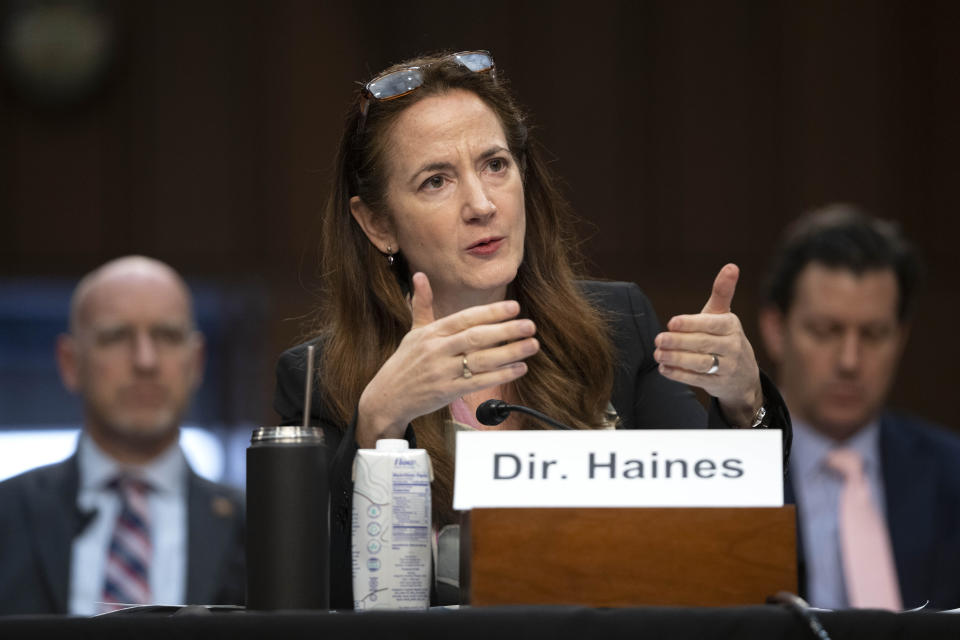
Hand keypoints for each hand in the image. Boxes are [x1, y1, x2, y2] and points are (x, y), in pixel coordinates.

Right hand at [356, 272, 539, 446]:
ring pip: (481, 360)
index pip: (465, 318)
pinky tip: (519, 368)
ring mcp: (443, 372)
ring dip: (509, 353)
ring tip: (531, 345)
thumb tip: (420, 276)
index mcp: (432, 333)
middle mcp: (437, 350)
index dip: (491, 312)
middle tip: (530, 325)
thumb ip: (422, 304)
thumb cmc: (405, 363)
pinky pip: (478, 382)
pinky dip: (501, 375)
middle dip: (506, 330)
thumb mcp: (413, 332)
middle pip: (476, 337)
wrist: (387, 397)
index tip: (514, 307)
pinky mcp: (447, 392)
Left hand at [653, 264, 762, 427]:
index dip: (691, 324)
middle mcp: (732, 346)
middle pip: (703, 344)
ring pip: (701, 363)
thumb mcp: (723, 315)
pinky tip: (663, 368)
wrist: (743, 376)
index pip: (710, 324)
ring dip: (677, 360)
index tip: (671, 323)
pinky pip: (697, 380)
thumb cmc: (725, 337)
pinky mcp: (718, 384)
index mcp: (730, 325)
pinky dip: (678, 375)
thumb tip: (731, 266)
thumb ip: (722, 292)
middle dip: (679, 342)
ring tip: (658, 354)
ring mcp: (726, 367)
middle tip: (658, 340)